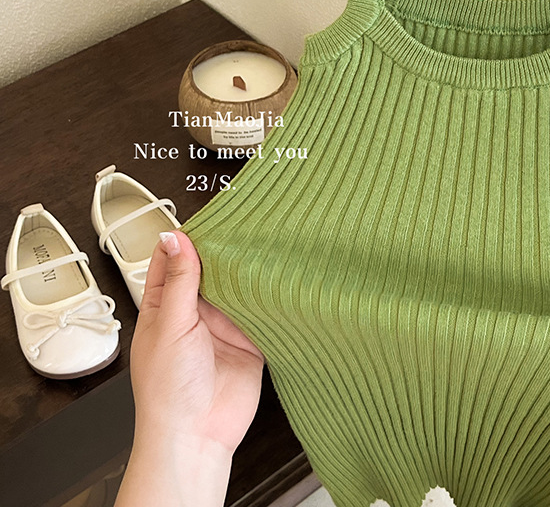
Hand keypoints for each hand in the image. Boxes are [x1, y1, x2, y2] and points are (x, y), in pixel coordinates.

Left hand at [114, 229, 264, 506]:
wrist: (197, 436)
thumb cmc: (167, 392)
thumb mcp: (170, 326)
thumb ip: (180, 281)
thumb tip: (176, 239)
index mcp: (165, 307)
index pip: (173, 262)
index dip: (186, 240)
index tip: (206, 218)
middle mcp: (195, 313)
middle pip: (210, 271)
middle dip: (224, 252)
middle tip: (243, 226)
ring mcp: (224, 326)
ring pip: (238, 288)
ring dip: (248, 273)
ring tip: (264, 247)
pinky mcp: (250, 339)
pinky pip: (262, 311)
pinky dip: (270, 298)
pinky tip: (278, 281)